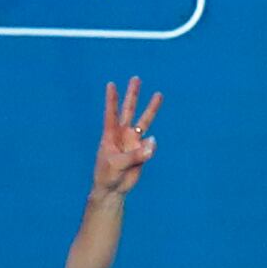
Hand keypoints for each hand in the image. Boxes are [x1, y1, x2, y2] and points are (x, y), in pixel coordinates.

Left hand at [86, 76, 161, 199]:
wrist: (113, 189)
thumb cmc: (108, 175)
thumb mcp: (118, 164)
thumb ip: (135, 154)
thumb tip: (152, 142)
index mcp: (110, 135)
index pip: (111, 113)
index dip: (112, 100)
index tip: (111, 84)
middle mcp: (122, 134)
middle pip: (129, 110)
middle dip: (133, 95)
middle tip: (135, 78)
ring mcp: (133, 142)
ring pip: (144, 121)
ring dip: (151, 108)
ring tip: (158, 94)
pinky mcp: (142, 151)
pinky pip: (150, 146)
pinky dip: (150, 148)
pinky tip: (147, 153)